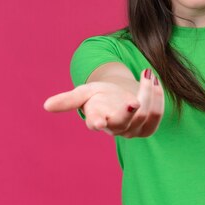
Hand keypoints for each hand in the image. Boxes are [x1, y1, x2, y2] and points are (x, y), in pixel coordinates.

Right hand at [43, 68, 164, 137]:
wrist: (119, 98)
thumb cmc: (99, 96)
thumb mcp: (84, 93)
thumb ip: (68, 100)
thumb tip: (46, 106)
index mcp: (96, 118)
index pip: (95, 122)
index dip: (96, 122)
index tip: (98, 122)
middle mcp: (114, 127)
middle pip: (125, 121)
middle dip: (133, 109)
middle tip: (138, 93)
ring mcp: (131, 130)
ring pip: (145, 115)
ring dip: (148, 93)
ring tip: (148, 73)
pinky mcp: (147, 128)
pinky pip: (157, 116)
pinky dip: (158, 98)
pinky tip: (156, 82)